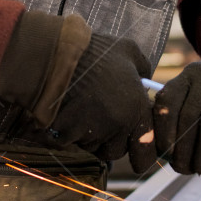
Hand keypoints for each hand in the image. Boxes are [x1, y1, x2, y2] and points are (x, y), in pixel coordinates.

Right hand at [48, 34, 155, 172]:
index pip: (145, 148)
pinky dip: (66, 133)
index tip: (131, 145)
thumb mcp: (127, 50)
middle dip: (109, 140)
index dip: (138, 149)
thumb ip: (143, 68)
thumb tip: (146, 80)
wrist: (55, 55)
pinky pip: (70, 143)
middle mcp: (118, 125)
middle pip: (117, 150)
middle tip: (98, 117)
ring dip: (88, 136)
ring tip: (79, 109)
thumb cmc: (93, 51)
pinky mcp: (67, 136)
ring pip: (93, 147)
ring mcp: (93, 133)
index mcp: (137, 108)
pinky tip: (63, 112)